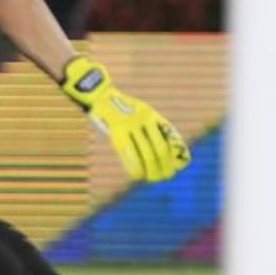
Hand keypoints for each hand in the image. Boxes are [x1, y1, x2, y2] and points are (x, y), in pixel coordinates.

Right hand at [61, 56, 190, 181]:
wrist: (98, 97)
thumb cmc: (122, 109)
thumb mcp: (140, 113)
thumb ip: (153, 128)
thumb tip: (170, 154)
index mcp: (151, 115)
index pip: (169, 140)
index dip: (175, 156)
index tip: (177, 167)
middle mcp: (142, 119)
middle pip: (159, 149)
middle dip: (165, 166)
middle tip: (167, 176)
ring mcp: (128, 125)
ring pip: (146, 154)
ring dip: (152, 170)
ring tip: (153, 177)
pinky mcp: (116, 133)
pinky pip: (129, 155)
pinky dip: (135, 168)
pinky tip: (138, 174)